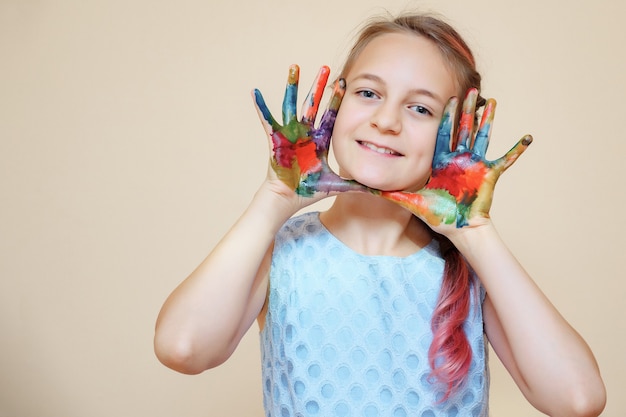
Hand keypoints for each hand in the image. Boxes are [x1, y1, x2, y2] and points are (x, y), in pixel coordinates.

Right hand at [253, 65, 366, 197]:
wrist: (289, 199)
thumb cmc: (310, 191)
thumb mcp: (338, 185)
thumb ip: (358, 184)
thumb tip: (382, 192)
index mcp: (320, 141)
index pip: (331, 116)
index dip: (337, 100)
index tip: (344, 83)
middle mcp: (306, 134)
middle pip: (314, 104)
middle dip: (319, 86)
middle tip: (326, 67)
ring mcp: (290, 134)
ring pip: (291, 105)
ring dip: (293, 86)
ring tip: (294, 67)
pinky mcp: (277, 140)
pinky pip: (268, 120)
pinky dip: (261, 107)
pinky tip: (255, 92)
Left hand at [380, 89, 531, 228]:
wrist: (454, 228)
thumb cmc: (434, 214)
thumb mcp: (408, 199)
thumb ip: (385, 192)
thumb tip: (359, 187)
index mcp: (441, 160)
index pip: (441, 133)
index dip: (444, 115)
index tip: (445, 96)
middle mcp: (458, 158)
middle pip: (462, 128)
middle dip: (465, 108)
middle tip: (469, 87)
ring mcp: (474, 165)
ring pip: (482, 137)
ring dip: (487, 120)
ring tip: (491, 101)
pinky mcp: (488, 175)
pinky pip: (506, 161)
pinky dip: (517, 150)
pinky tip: (528, 138)